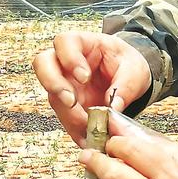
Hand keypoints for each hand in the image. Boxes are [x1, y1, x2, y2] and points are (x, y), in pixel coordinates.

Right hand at [32, 31, 151, 144]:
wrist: (129, 78)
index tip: (84, 77)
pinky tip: (87, 136)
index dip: (69, 58)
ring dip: (68, 114)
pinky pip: (64, 117)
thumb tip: (112, 108)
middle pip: (43, 64)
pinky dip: (75, 128)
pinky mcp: (67, 104)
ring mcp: (63, 83)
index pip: (64, 42)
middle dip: (53, 84)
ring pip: (52, 96)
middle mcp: (66, 62)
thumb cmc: (128, 65)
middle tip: (71, 101)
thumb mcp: (134, 70)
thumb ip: (124, 86)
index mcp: (83, 43)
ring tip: (89, 126)